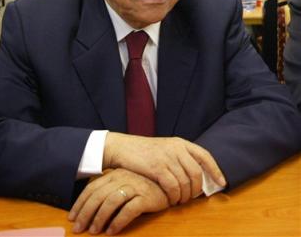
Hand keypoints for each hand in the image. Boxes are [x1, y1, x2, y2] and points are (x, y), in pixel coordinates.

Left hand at [68, 168, 168, 234]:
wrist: (169, 182)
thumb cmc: (143, 185)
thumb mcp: (124, 183)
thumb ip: (109, 190)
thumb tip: (89, 208)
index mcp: (114, 174)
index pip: (92, 188)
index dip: (80, 203)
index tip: (72, 217)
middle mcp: (122, 178)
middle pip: (98, 196)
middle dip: (85, 213)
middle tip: (78, 229)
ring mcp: (134, 186)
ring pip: (111, 202)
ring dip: (100, 218)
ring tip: (94, 231)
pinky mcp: (145, 197)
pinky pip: (128, 210)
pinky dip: (118, 221)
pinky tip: (112, 231)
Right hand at [103, 133, 225, 205]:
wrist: (123, 148)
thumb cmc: (144, 151)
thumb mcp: (165, 149)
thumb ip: (180, 158)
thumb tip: (197, 177)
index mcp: (180, 143)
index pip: (205, 156)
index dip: (215, 170)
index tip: (221, 183)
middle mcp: (176, 148)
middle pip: (197, 173)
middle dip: (197, 189)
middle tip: (191, 198)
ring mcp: (167, 157)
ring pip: (186, 182)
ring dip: (185, 196)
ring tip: (179, 200)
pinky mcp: (157, 167)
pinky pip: (173, 187)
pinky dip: (174, 196)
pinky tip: (170, 199)